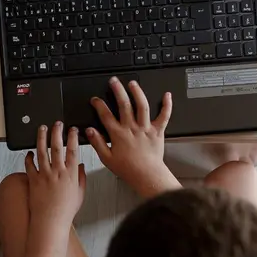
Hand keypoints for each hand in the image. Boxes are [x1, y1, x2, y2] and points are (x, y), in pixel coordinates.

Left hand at [25, 122, 85, 227]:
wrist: (50, 221)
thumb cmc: (66, 210)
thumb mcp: (79, 194)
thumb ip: (81, 178)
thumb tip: (80, 166)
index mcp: (70, 174)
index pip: (72, 150)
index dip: (73, 137)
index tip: (73, 129)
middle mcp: (57, 172)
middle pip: (56, 146)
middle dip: (57, 132)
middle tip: (56, 124)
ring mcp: (44, 175)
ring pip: (42, 151)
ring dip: (41, 138)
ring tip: (41, 129)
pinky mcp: (33, 180)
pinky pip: (29, 165)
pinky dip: (29, 157)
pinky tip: (29, 152)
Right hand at [86, 78, 178, 197]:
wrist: (147, 175)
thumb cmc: (128, 169)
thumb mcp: (106, 158)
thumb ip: (97, 142)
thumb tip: (89, 131)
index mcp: (118, 134)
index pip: (106, 115)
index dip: (99, 105)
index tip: (95, 99)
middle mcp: (132, 128)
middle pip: (124, 104)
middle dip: (118, 90)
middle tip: (114, 81)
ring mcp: (145, 128)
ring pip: (142, 106)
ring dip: (137, 92)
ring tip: (132, 83)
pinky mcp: (157, 131)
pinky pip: (164, 116)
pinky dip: (167, 105)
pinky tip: (167, 95)